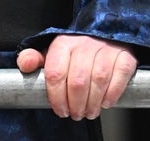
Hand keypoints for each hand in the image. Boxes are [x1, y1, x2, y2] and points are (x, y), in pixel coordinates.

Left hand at [16, 34, 137, 119]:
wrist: (103, 34)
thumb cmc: (74, 50)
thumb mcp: (51, 52)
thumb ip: (33, 59)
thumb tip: (25, 65)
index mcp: (62, 43)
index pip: (55, 73)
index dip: (56, 96)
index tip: (59, 110)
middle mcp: (84, 44)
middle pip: (78, 80)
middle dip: (75, 104)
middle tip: (75, 115)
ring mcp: (106, 49)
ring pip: (99, 80)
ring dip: (93, 102)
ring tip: (89, 113)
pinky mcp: (124, 55)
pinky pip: (120, 75)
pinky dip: (113, 93)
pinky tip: (105, 103)